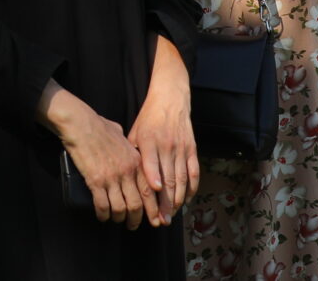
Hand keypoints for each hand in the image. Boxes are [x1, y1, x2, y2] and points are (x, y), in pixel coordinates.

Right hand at [45, 88, 148, 227]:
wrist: (80, 124)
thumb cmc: (98, 126)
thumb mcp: (120, 134)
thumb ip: (127, 143)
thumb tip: (126, 144)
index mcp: (136, 161)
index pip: (150, 191)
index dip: (152, 209)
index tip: (154, 219)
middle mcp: (127, 172)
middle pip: (137, 204)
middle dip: (136, 219)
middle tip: (133, 225)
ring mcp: (112, 177)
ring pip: (121, 208)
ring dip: (119, 218)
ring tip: (116, 220)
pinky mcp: (96, 181)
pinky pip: (103, 205)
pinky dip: (103, 214)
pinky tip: (102, 216)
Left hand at [126, 47, 198, 224]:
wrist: (171, 98)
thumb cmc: (149, 117)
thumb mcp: (135, 130)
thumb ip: (132, 152)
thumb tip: (124, 175)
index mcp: (149, 140)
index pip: (151, 163)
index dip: (153, 179)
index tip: (153, 195)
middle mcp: (166, 145)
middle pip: (168, 177)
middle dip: (165, 201)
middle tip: (161, 220)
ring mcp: (181, 148)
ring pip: (181, 178)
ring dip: (177, 200)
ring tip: (171, 215)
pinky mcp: (192, 149)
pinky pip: (193, 173)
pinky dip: (190, 188)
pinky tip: (185, 200)